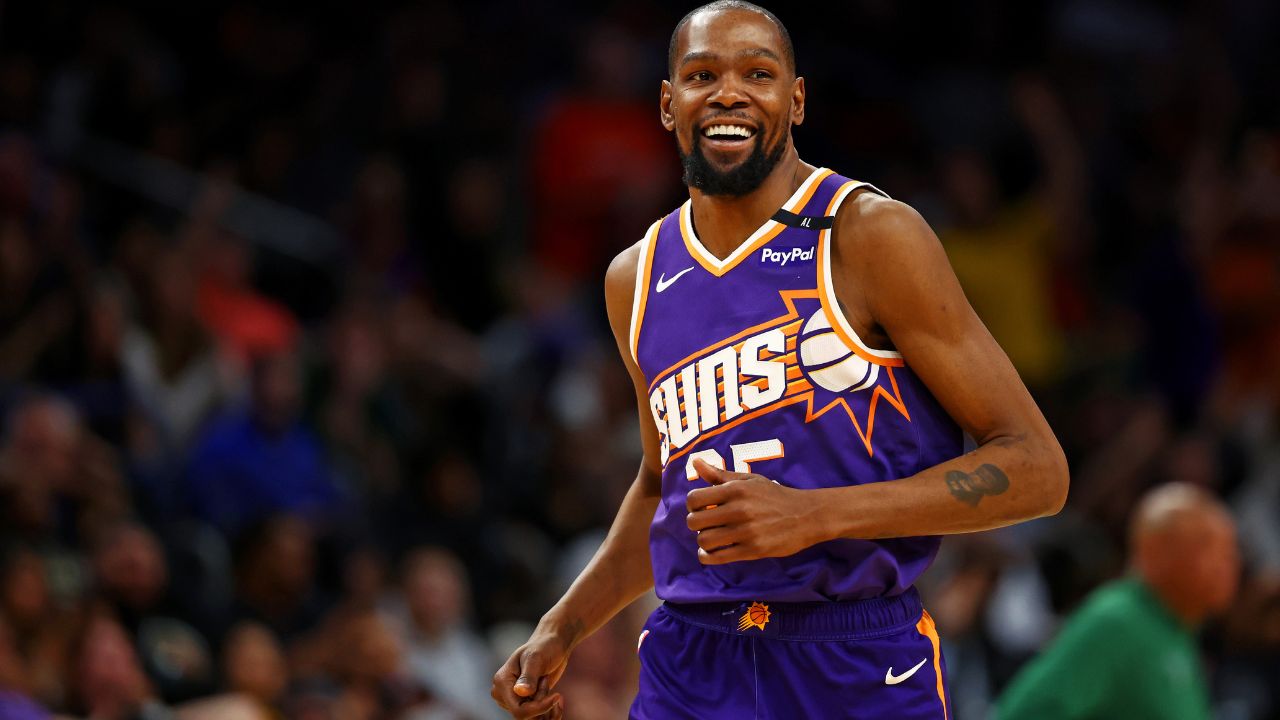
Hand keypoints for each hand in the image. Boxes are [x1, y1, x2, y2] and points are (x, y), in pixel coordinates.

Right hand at [491, 625, 572, 718]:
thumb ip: (528, 676)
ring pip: (533, 719)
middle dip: (543, 703)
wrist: (552, 646)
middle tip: (546, 680)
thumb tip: (520, 692)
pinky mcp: (524, 704)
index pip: (518, 711)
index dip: (539, 708)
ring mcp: (513, 700)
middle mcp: (503, 694)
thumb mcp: (536, 658)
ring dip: (548, 709)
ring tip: (551, 688)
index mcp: (501, 682)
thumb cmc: (544, 647)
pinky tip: (556, 700)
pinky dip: (550, 714)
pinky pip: (537, 719)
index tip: (557, 696)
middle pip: (526, 716)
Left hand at [685, 458, 828, 563]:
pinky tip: (710, 552)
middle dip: (695, 523)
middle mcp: (739, 509)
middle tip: (704, 524)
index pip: (694, 499)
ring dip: (703, 540)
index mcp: (736, 489)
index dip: (692, 505)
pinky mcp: (753, 550)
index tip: (700, 507)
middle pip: (695, 521)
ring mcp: (746, 531)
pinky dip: (707, 556)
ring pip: (705, 540)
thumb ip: (720, 475)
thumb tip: (695, 462)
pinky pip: (718, 557)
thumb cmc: (774, 496)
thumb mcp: (749, 480)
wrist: (806, 515)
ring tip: (710, 537)